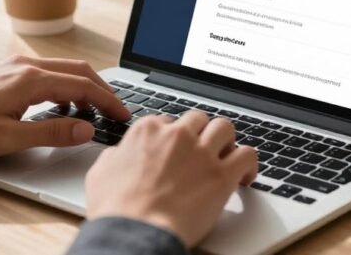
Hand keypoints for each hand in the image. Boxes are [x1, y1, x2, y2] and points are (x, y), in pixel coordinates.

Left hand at [0, 55, 130, 158]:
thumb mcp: (11, 138)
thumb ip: (53, 132)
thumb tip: (87, 129)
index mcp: (31, 79)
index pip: (84, 86)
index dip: (108, 102)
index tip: (123, 115)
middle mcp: (26, 65)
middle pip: (78, 71)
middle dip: (102, 90)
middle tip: (116, 111)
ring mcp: (15, 65)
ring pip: (63, 70)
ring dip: (82, 88)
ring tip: (91, 113)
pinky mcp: (6, 71)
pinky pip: (46, 72)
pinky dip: (63, 86)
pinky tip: (59, 107)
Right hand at [85, 111, 257, 246]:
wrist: (134, 231)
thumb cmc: (115, 208)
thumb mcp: (101, 172)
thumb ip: (116, 155)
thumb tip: (121, 153)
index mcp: (148, 130)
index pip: (167, 119)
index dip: (172, 135)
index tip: (174, 148)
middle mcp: (177, 135)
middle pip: (198, 119)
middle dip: (200, 133)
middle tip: (201, 151)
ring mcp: (202, 153)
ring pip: (225, 128)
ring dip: (225, 141)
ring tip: (224, 157)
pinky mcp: (221, 175)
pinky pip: (247, 155)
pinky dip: (248, 163)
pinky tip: (244, 175)